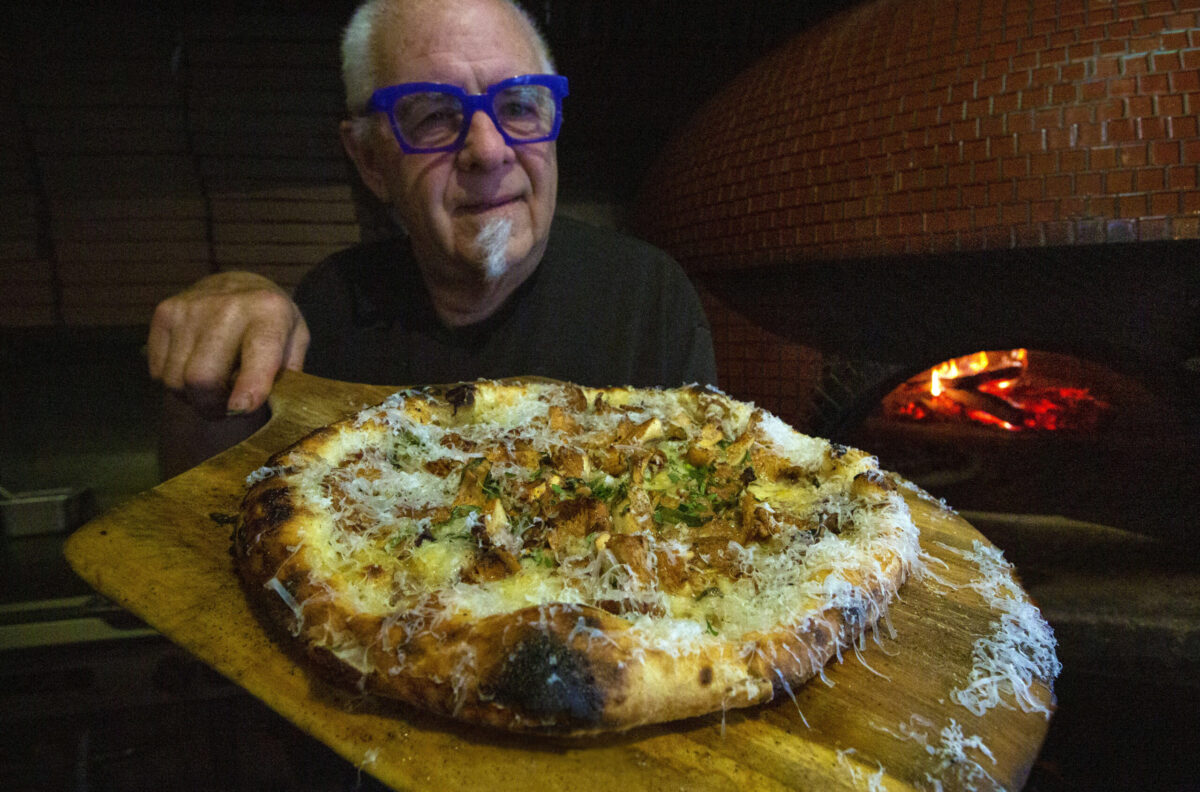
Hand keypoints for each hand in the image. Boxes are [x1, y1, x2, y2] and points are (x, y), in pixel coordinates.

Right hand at [148, 271, 309, 415]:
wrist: (239, 285)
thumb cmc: (270, 323)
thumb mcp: (296, 342)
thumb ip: (288, 375)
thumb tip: (274, 407)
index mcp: (269, 312)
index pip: (257, 354)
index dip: (249, 388)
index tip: (241, 409)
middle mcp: (227, 305)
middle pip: (203, 378)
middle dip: (212, 406)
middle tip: (225, 408)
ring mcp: (190, 308)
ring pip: (176, 381)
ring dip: (193, 396)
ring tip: (213, 386)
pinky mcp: (164, 312)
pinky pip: (159, 371)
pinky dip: (176, 382)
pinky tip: (194, 368)